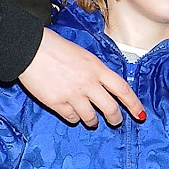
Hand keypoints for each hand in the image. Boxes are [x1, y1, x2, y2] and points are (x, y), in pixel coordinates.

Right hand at [18, 28, 144, 127]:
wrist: (29, 49)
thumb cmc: (54, 47)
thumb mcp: (82, 55)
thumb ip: (94, 71)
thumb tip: (102, 86)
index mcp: (96, 68)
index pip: (122, 89)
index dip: (133, 103)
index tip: (139, 113)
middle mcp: (88, 83)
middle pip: (110, 108)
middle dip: (115, 118)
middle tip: (115, 121)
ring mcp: (73, 94)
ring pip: (91, 117)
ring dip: (93, 121)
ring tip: (92, 121)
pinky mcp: (57, 103)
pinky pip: (72, 118)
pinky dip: (74, 118)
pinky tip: (72, 113)